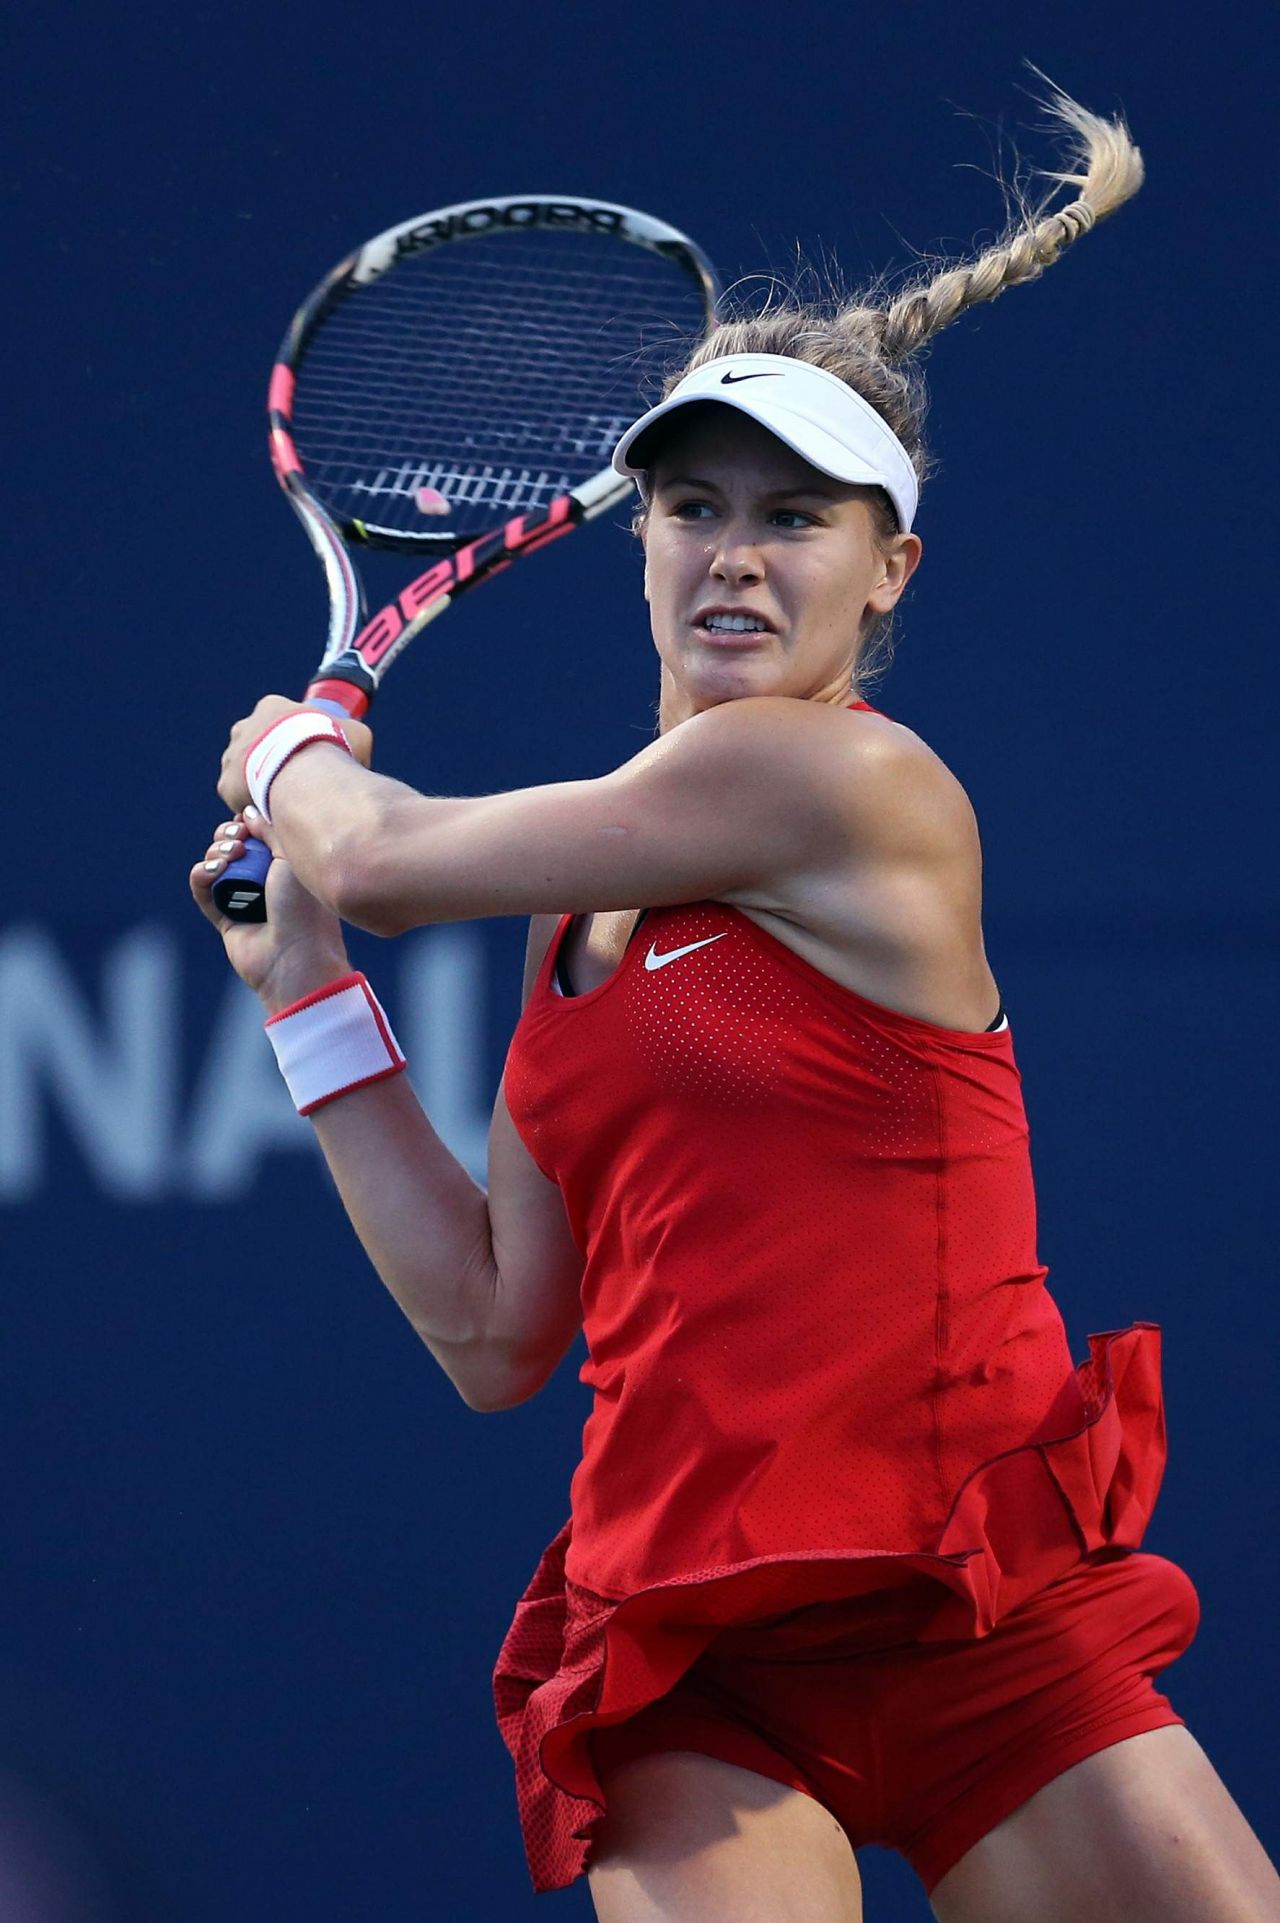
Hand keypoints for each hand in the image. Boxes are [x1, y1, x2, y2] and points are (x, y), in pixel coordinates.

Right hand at [190, 812, 350, 1012]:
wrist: (295, 957)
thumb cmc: (303, 908)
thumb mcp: (292, 859)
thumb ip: (271, 830)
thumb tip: (249, 812)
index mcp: (286, 865)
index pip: (257, 833)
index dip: (247, 822)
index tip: (248, 819)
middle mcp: (265, 880)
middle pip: (232, 845)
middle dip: (229, 835)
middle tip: (239, 840)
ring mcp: (243, 899)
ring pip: (215, 863)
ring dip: (216, 853)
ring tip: (230, 857)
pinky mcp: (224, 918)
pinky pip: (202, 890)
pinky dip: (201, 876)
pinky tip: (210, 871)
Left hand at [217, 696, 373, 815]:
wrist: (299, 769)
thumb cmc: (328, 746)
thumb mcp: (355, 734)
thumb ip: (352, 738)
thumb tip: (356, 754)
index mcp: (271, 708)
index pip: (281, 725)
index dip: (296, 743)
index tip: (309, 761)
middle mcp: (244, 727)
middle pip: (258, 747)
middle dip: (274, 763)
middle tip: (295, 783)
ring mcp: (231, 756)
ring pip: (245, 773)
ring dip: (261, 784)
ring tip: (283, 802)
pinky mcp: (226, 784)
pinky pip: (240, 799)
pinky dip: (253, 806)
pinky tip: (271, 815)